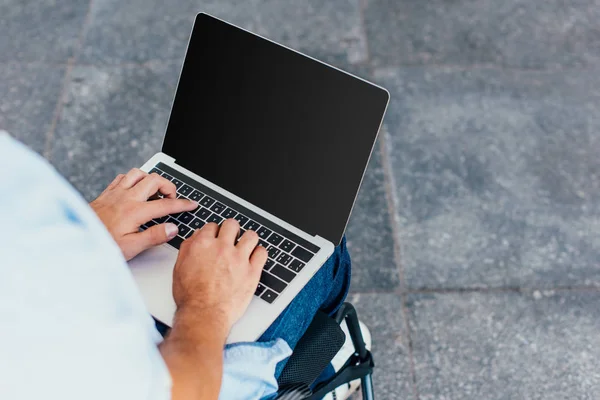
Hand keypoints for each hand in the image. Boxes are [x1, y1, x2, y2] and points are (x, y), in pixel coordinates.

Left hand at [90, 168, 197, 260]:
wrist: (76, 239)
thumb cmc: (101, 245)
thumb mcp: (131, 248)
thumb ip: (154, 237)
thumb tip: (172, 228)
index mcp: (135, 212)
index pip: (166, 204)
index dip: (182, 204)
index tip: (192, 204)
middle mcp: (126, 198)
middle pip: (154, 180)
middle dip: (168, 186)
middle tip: (172, 197)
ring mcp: (115, 193)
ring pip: (138, 173)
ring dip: (150, 179)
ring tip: (155, 191)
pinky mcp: (105, 194)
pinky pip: (122, 177)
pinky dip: (133, 179)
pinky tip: (134, 188)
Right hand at [172, 219, 267, 334]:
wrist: (203, 315)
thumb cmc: (190, 297)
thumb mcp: (179, 268)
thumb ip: (188, 248)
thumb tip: (196, 237)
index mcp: (203, 244)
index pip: (212, 226)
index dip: (214, 232)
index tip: (216, 237)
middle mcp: (222, 248)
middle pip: (232, 225)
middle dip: (231, 230)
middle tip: (231, 239)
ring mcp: (239, 259)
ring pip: (251, 236)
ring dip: (248, 239)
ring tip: (245, 246)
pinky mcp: (252, 271)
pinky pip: (262, 253)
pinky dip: (259, 253)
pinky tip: (254, 258)